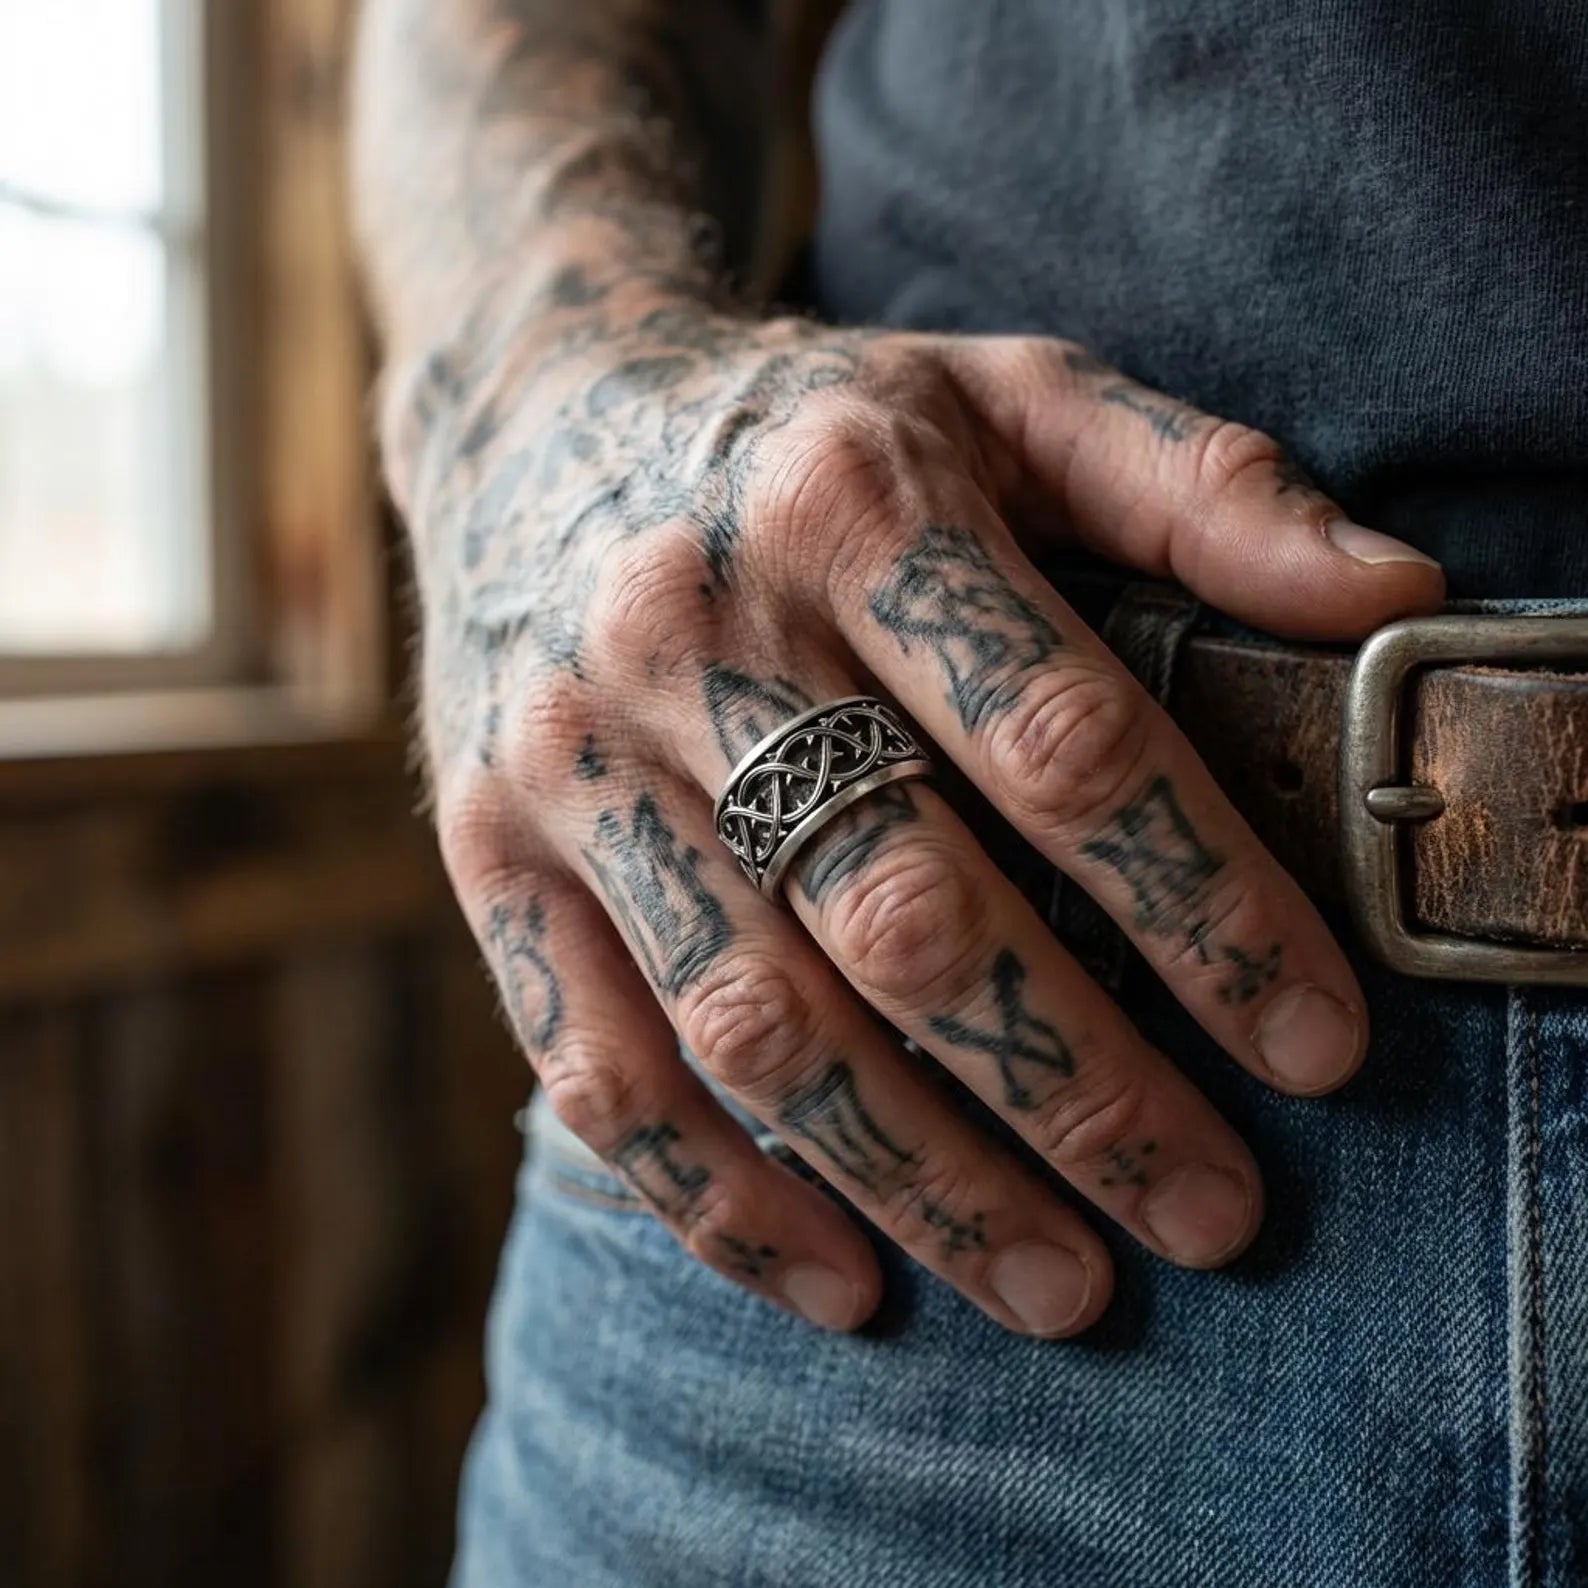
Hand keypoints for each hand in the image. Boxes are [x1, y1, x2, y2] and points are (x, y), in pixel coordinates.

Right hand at [398, 281, 1442, 1335]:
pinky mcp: (488, 851)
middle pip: (908, 914)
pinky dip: (719, 1200)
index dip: (1204, 907)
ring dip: (920, 1181)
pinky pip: (595, 1061)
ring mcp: (572, 759)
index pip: (1062, 741)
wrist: (538, 411)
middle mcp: (691, 633)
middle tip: (1212, 1211)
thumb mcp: (1007, 394)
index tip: (1314, 1041)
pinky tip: (844, 1283)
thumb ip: (1198, 488)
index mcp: (848, 502)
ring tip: (1061, 1285)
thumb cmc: (810, 427)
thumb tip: (1392, 597)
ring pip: (755, 1021)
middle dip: (1078, 1091)